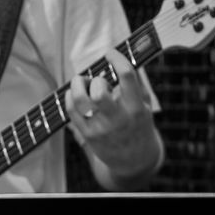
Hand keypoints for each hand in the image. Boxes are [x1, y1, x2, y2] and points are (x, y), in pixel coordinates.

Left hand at [67, 67, 161, 185]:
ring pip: (80, 101)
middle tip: (96, 80)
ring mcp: (101, 128)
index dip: (116, 58)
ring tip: (81, 83)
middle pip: (99, 92)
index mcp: (136, 107)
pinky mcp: (88, 135)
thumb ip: (134, 83)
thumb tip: (118, 58)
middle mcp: (118, 118)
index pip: (126, 76)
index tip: (110, 53)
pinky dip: (70, 97)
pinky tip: (74, 94)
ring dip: (77, 86)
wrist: (134, 160)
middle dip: (95, 79)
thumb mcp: (144, 105)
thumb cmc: (138, 125)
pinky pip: (71, 111)